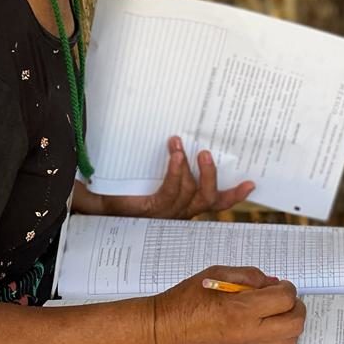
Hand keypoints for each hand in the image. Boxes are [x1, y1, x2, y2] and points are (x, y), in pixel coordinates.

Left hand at [83, 137, 254, 219]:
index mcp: (184, 204)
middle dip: (211, 176)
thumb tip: (179, 130)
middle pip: (208, 199)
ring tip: (181, 143)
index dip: (234, 195)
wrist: (92, 198)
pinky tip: (175, 154)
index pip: (214, 202)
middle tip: (206, 153)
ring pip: (191, 193)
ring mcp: (166, 213)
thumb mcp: (149, 170)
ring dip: (190, 167)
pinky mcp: (152, 211)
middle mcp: (179, 211)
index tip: (251, 182)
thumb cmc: (122, 184)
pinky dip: (176, 172)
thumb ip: (168, 160)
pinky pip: (171, 191)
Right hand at [152, 266, 306, 343]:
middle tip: (282, 297)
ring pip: (288, 340)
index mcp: (240, 310)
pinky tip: (257, 321)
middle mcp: (247, 333)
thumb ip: (249, 275)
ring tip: (272, 310)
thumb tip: (270, 281)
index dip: (287, 287)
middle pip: (295, 323)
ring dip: (288, 322)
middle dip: (295, 306)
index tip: (280, 284)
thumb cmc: (185, 300)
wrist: (163, 330)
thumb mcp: (217, 274)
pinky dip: (273, 332)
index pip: (285, 299)